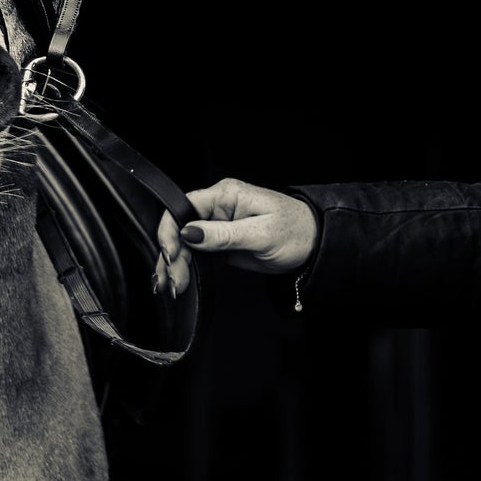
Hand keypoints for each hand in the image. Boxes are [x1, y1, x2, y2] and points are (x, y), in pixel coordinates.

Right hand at [155, 180, 318, 291]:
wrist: (312, 245)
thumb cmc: (295, 231)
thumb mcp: (260, 234)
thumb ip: (223, 234)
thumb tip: (189, 233)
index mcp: (226, 195)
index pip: (185, 206)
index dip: (171, 230)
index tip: (168, 254)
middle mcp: (218, 208)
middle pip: (180, 227)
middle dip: (171, 254)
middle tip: (172, 280)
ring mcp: (217, 226)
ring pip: (184, 243)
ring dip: (175, 264)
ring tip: (173, 286)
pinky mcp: (220, 243)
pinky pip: (195, 254)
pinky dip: (186, 267)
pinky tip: (181, 281)